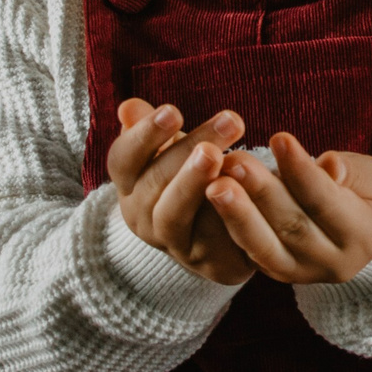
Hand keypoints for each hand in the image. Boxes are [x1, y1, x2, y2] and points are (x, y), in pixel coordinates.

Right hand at [108, 99, 254, 285]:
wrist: (220, 238)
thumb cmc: (192, 178)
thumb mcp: (171, 150)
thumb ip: (152, 130)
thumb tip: (130, 107)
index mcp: (129, 184)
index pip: (123, 159)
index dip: (145, 135)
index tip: (174, 111)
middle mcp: (141, 217)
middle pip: (154, 182)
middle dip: (185, 151)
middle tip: (226, 122)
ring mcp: (172, 244)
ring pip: (174, 215)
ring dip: (196, 184)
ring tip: (224, 157)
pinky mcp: (207, 265)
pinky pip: (212, 242)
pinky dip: (225, 216)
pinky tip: (248, 192)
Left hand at [203, 134, 371, 285]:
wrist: (362, 238)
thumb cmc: (364, 192)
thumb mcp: (370, 177)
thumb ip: (351, 172)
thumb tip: (328, 165)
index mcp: (362, 235)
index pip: (326, 202)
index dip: (301, 172)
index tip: (278, 138)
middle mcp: (333, 262)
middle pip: (292, 226)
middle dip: (261, 193)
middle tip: (234, 161)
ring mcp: (303, 273)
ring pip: (265, 247)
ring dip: (237, 214)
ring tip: (215, 184)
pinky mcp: (277, 272)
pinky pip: (250, 254)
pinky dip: (230, 227)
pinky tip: (211, 200)